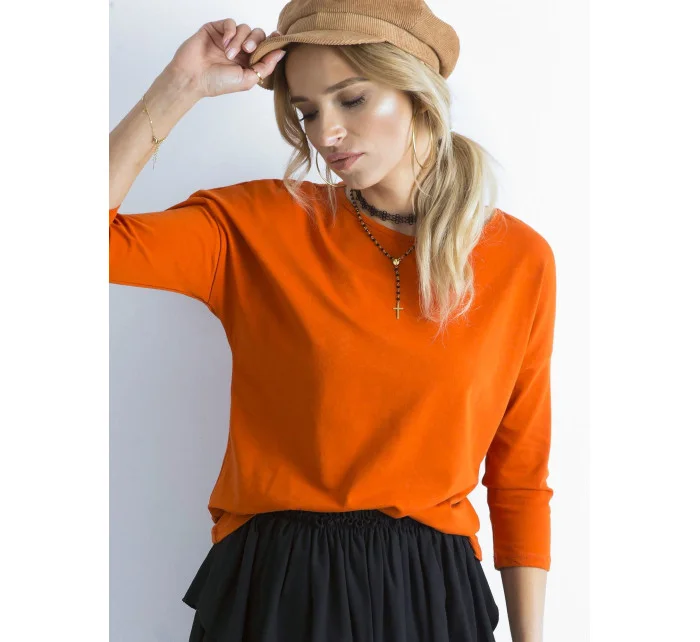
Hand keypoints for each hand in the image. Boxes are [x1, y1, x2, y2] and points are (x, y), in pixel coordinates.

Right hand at [166, 18, 285, 98]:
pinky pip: (231, 22)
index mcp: (249, 62)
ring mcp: (228, 39)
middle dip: (256, 41)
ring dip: (239, 40)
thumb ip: (266, 66)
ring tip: (229, 54)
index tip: (277, 38)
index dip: (273, 42)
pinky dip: (231, 31)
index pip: (265, 47)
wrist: (193, 77)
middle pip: (258, 35)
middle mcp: (240, 50)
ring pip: (245, 28)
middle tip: (247, 51)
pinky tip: (225, 43)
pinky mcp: (217, 29)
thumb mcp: (248, 79)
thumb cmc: (217, 83)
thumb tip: (282, 52)